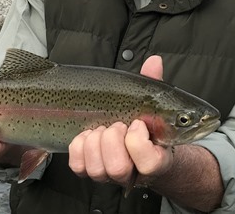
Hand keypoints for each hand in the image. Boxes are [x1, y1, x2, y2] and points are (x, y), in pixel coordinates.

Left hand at [67, 56, 173, 185]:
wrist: (134, 140)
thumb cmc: (145, 123)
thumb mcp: (153, 105)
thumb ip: (153, 85)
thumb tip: (154, 61)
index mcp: (156, 159)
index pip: (149, 164)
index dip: (138, 141)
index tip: (137, 123)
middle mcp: (132, 172)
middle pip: (118, 168)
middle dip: (112, 139)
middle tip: (116, 123)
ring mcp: (109, 174)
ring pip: (96, 169)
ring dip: (95, 141)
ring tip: (102, 127)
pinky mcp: (89, 170)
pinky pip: (78, 166)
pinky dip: (79, 146)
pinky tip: (87, 133)